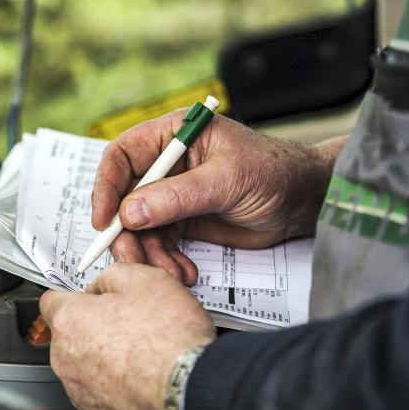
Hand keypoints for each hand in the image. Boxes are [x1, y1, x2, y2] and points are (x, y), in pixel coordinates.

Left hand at [39, 263, 215, 409]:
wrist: (189, 393)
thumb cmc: (168, 339)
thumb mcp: (145, 280)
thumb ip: (112, 276)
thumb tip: (103, 286)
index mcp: (70, 321)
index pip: (52, 301)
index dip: (76, 295)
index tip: (91, 297)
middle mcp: (65, 359)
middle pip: (70, 334)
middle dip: (93, 326)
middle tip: (128, 322)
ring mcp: (80, 390)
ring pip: (84, 365)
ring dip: (104, 357)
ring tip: (141, 351)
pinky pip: (99, 391)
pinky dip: (115, 383)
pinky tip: (142, 376)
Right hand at [92, 110, 344, 283]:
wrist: (304, 202)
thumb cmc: (274, 173)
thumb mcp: (226, 181)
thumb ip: (178, 197)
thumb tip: (129, 213)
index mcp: (172, 136)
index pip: (122, 156)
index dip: (106, 187)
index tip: (103, 220)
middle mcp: (166, 164)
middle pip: (124, 198)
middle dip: (125, 232)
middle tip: (130, 258)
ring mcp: (172, 194)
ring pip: (140, 227)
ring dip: (149, 254)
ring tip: (168, 273)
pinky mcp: (183, 220)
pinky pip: (160, 243)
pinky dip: (166, 261)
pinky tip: (184, 272)